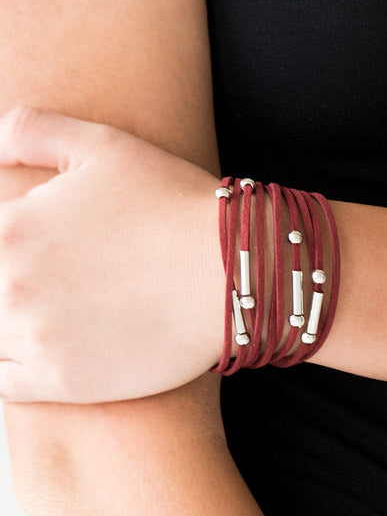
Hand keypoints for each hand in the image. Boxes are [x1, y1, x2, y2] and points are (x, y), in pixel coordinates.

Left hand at [0, 107, 224, 402]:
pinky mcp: (63, 382)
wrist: (233, 269)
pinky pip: (2, 384)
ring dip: (4, 326)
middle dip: (3, 282)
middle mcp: (10, 288)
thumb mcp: (102, 144)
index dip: (0, 243)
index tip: (18, 247)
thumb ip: (29, 131)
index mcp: (9, 229)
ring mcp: (35, 341)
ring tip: (44, 310)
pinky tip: (37, 347)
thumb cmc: (172, 202)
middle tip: (50, 278)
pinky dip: (8, 367)